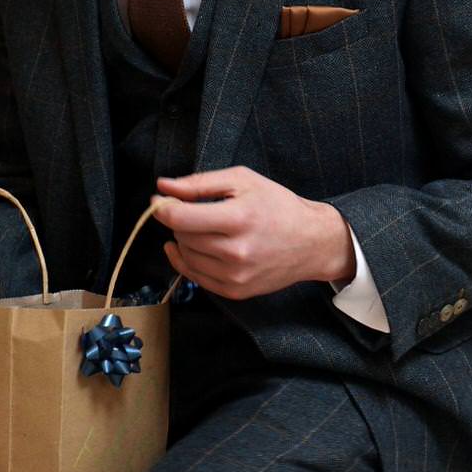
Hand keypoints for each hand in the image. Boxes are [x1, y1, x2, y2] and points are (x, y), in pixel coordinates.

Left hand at [151, 167, 355, 298]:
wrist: (312, 242)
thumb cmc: (278, 206)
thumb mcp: (242, 181)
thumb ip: (199, 183)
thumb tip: (163, 187)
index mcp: (239, 219)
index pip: (180, 218)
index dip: (162, 208)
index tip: (159, 201)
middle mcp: (236, 251)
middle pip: (182, 237)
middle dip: (179, 222)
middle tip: (192, 211)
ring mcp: (235, 275)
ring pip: (186, 257)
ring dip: (184, 241)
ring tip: (201, 228)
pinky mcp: (235, 291)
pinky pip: (196, 277)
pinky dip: (188, 261)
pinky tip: (194, 248)